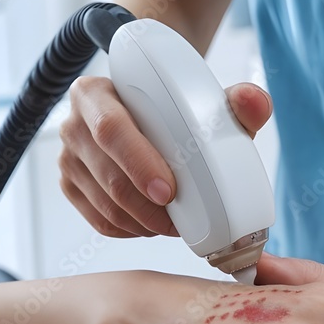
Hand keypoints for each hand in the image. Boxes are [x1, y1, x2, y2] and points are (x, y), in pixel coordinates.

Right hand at [58, 76, 272, 236]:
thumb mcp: (207, 99)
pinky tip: (153, 226)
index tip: (169, 190)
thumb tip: (255, 103)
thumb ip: (238, 99)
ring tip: (173, 224)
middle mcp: (74, 124)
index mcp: (96, 93)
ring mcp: (68, 159)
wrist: (152, 112)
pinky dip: (130, 230)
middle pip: (106, 174)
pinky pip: (100, 220)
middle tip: (179, 220)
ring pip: (103, 203)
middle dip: (145, 206)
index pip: (110, 129)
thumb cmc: (176, 108)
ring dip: (141, 222)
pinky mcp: (72, 187)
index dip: (138, 163)